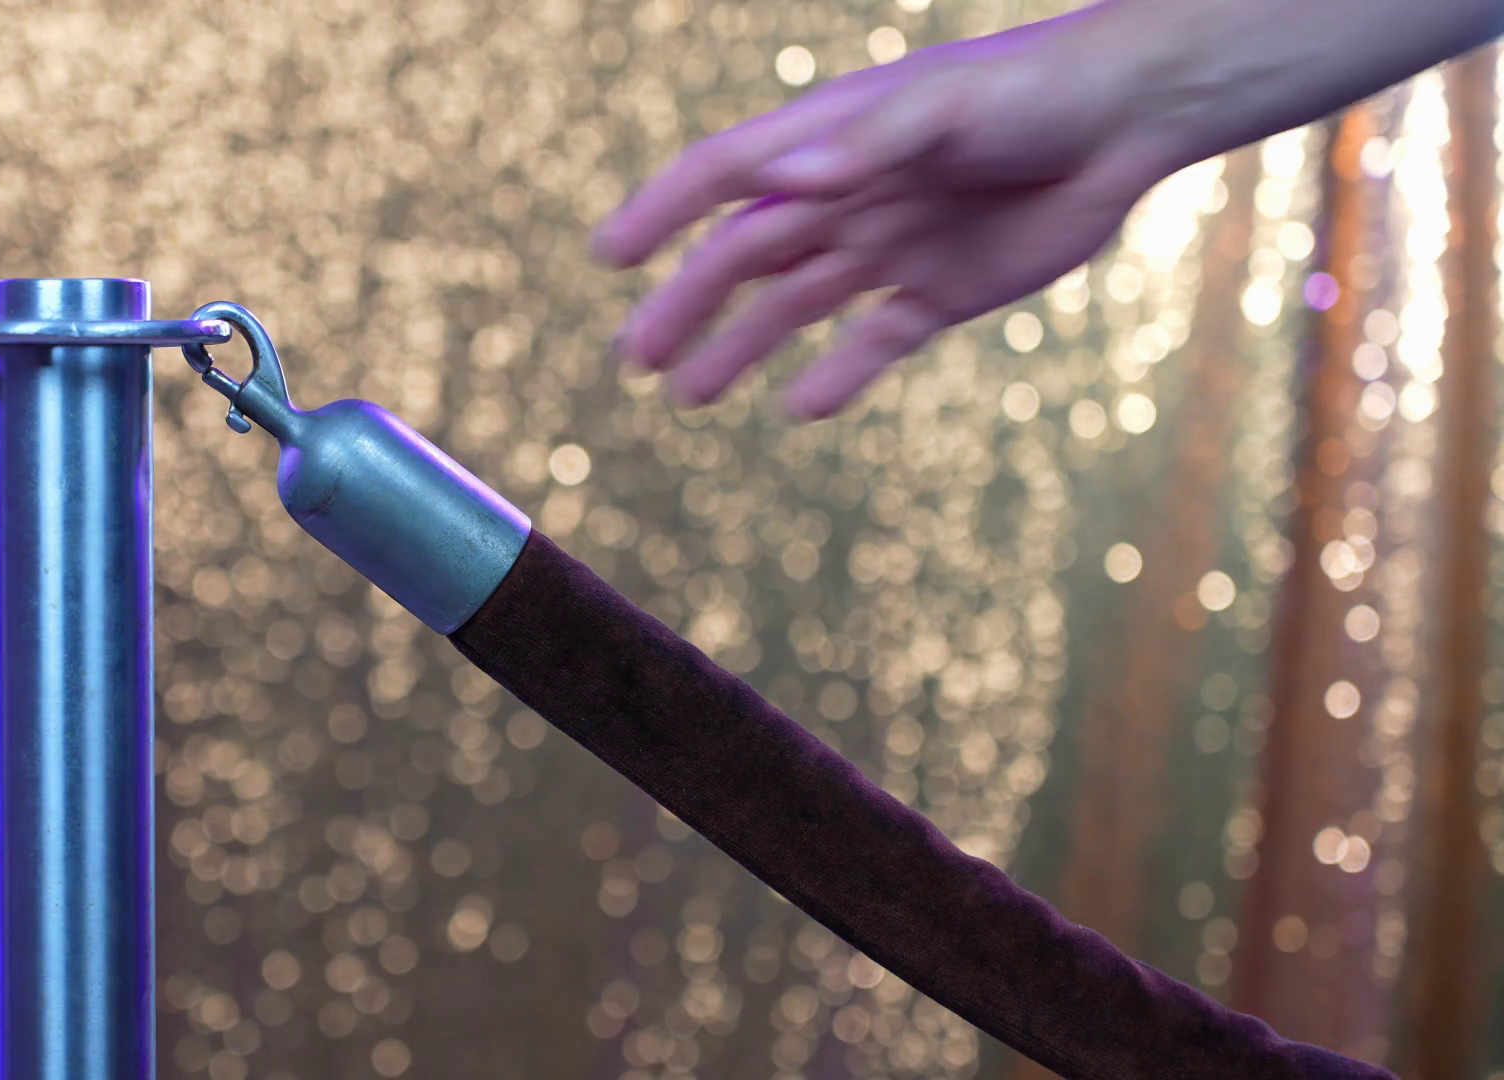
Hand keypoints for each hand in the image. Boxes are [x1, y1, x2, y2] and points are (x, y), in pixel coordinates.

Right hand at [591, 4, 1183, 419]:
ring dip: (740, 348)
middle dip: (686, 306)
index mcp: (829, 139)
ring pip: (795, 307)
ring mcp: (890, 244)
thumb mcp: (945, 109)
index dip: (661, 212)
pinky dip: (837, 375)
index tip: (609, 256)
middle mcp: (846, 193)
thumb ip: (864, 146)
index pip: (721, 176)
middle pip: (745, 256)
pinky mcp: (941, 290)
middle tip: (635, 358)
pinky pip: (874, 340)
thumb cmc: (1033, 91)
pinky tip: (799, 408)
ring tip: (689, 396)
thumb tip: (784, 183)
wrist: (1133, 118)